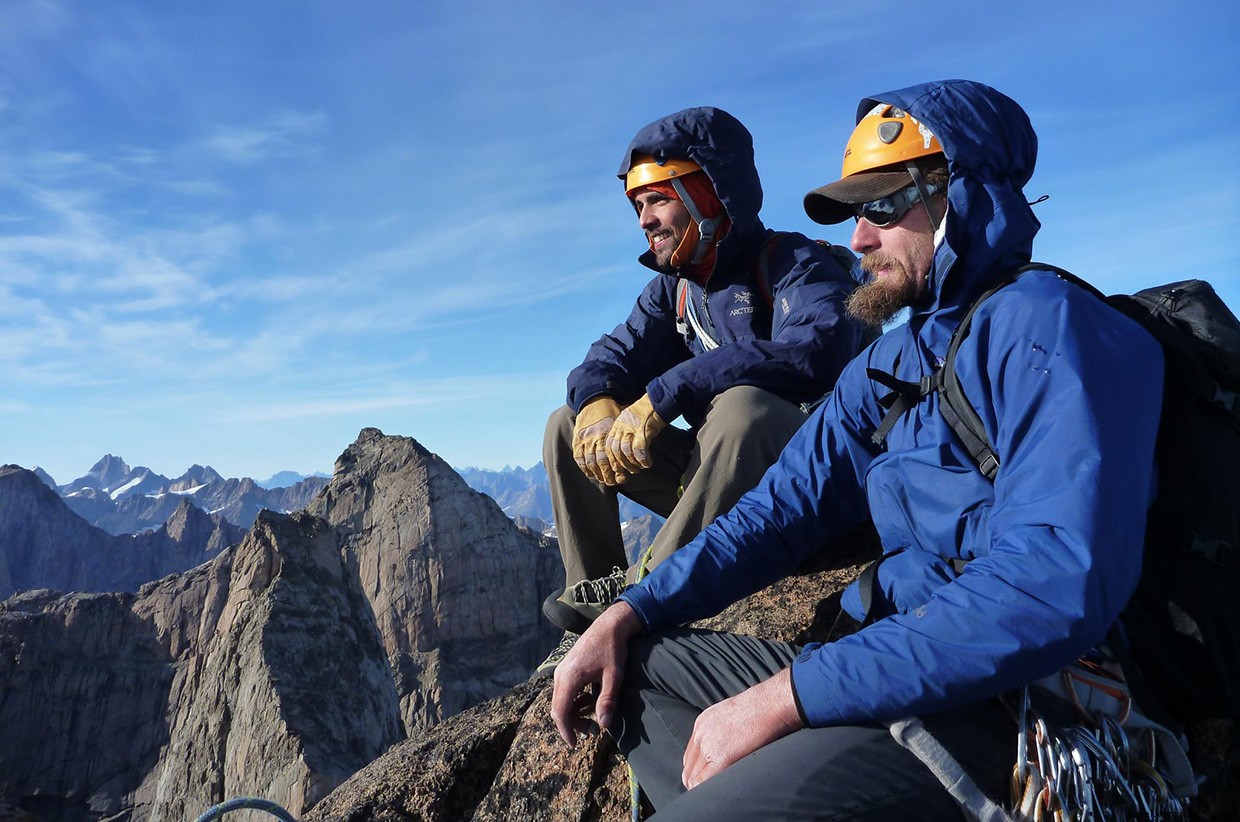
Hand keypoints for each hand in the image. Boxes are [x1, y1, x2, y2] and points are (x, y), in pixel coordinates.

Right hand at [551, 601, 642, 747]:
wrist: (609, 625)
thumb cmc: (612, 649)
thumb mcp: (614, 675)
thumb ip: (607, 700)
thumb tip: (603, 725)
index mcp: (569, 677)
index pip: (561, 712)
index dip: (566, 731)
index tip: (575, 745)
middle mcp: (560, 674)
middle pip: (558, 708)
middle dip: (571, 724)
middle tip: (590, 732)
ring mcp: (562, 670)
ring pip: (560, 700)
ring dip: (573, 713)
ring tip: (591, 719)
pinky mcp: (566, 668)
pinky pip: (564, 691)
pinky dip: (574, 702)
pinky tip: (589, 703)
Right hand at [572, 397, 623, 485]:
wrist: (595, 398)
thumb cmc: (613, 409)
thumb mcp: (623, 419)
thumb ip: (626, 434)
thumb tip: (639, 450)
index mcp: (607, 433)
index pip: (612, 457)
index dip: (617, 469)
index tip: (623, 476)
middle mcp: (595, 437)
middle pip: (601, 462)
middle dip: (608, 475)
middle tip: (614, 482)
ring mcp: (584, 438)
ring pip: (589, 462)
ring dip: (596, 474)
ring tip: (603, 480)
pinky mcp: (577, 439)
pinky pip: (578, 457)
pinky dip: (584, 467)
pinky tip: (590, 473)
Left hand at [604, 394, 666, 476]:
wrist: (657, 402)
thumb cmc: (646, 413)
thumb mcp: (630, 422)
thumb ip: (624, 434)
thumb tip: (624, 453)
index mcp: (617, 425)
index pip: (609, 446)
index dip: (613, 459)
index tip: (619, 467)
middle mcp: (622, 427)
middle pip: (615, 451)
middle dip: (622, 465)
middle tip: (631, 471)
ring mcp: (632, 429)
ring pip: (626, 452)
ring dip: (633, 464)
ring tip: (640, 468)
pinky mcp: (643, 431)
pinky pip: (639, 450)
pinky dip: (643, 460)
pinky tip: (648, 463)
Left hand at [681, 668, 802, 789]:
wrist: (769, 704)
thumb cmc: (759, 710)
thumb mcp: (732, 716)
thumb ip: (722, 732)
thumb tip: (726, 749)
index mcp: (702, 723)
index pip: (690, 756)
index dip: (697, 772)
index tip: (705, 781)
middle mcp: (700, 734)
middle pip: (688, 768)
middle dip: (696, 782)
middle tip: (708, 794)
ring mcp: (707, 745)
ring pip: (692, 777)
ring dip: (701, 788)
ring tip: (714, 795)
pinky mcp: (719, 757)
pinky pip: (702, 781)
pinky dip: (707, 790)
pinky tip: (718, 793)